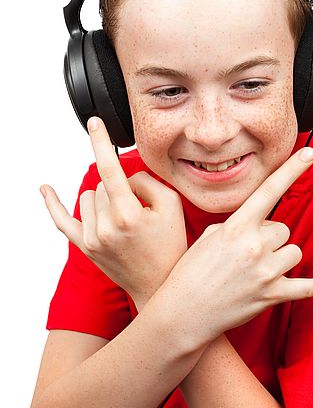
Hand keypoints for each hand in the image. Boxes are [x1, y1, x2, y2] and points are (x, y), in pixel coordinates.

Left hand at [40, 117, 186, 306]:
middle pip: (103, 184)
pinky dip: (52, 204)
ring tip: (126, 219)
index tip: (93, 122)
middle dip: (121, 188)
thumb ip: (146, 182)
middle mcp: (104, 227)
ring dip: (105, 198)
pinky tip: (45, 189)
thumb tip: (124, 176)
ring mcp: (91, 239)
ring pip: (89, 196)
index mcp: (128, 215)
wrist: (160, 284)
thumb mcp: (172, 206)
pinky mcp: (85, 247)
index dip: (100, 142)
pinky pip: (62, 221)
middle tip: (141, 210)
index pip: (109, 168)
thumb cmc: (170, 245)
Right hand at [157, 147, 312, 345]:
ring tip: (255, 270)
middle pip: (283, 229)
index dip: (292, 169)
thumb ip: (240, 225)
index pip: (270, 190)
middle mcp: (255, 245)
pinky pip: (309, 287)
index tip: (310, 152)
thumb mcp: (210, 236)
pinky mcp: (272, 296)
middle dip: (270, 238)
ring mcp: (265, 271)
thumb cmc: (191, 271)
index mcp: (237, 226)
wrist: (182, 312)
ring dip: (281, 258)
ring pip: (294, 252)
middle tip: (246, 254)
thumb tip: (263, 226)